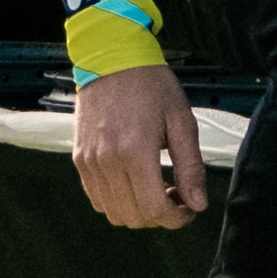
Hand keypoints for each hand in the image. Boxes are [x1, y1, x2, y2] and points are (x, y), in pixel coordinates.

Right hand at [75, 62, 206, 230]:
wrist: (111, 59)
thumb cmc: (150, 86)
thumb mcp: (181, 122)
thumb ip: (190, 167)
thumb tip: (197, 204)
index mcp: (135, 152)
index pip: (155, 210)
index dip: (177, 218)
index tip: (189, 208)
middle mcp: (107, 161)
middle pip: (134, 217)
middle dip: (160, 216)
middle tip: (176, 195)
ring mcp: (89, 162)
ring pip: (114, 213)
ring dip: (139, 211)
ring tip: (156, 188)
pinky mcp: (79, 159)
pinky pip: (97, 198)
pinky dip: (118, 202)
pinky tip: (134, 183)